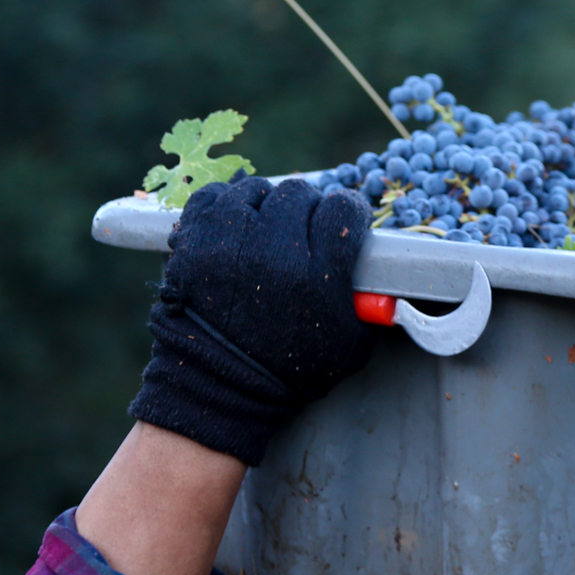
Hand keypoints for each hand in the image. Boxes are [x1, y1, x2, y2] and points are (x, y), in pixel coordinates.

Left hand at [129, 175, 373, 464]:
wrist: (220, 385)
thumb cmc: (290, 370)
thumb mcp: (350, 344)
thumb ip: (369, 301)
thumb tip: (381, 268)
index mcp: (318, 272)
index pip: (343, 208)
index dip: (347, 213)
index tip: (343, 223)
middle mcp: (275, 248)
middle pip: (300, 194)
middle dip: (308, 209)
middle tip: (304, 230)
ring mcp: (229, 239)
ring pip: (257, 190)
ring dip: (267, 205)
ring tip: (267, 229)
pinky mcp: (194, 239)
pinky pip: (214, 196)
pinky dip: (227, 204)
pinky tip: (236, 223)